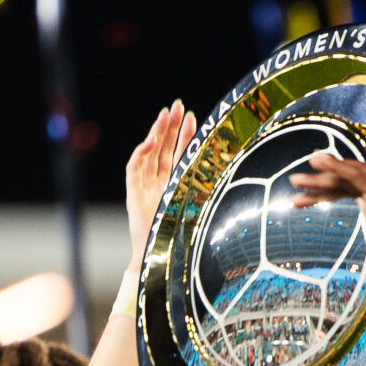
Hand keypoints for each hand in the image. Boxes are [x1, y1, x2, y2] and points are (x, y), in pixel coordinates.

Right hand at [125, 100, 196, 270]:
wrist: (163, 259)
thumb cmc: (184, 239)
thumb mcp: (201, 208)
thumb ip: (208, 188)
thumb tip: (232, 168)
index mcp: (175, 184)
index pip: (179, 154)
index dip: (184, 135)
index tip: (192, 116)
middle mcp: (159, 183)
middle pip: (163, 148)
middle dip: (170, 126)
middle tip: (177, 105)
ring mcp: (145, 188)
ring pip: (149, 154)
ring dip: (156, 134)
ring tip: (164, 115)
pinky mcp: (133, 195)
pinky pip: (134, 169)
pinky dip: (140, 155)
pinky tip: (149, 142)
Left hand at [288, 153, 365, 281]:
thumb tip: (361, 204)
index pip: (361, 183)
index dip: (336, 184)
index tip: (315, 190)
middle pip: (353, 176)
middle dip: (322, 179)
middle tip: (296, 183)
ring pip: (350, 174)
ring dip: (320, 176)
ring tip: (295, 181)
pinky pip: (355, 175)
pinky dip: (335, 167)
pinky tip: (317, 163)